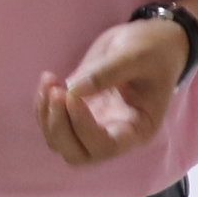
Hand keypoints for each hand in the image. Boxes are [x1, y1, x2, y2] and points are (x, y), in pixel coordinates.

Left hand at [39, 14, 191, 166]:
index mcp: (138, 129)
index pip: (105, 146)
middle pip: (77, 154)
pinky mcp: (80, 112)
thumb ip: (106, 72)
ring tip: (50, 80)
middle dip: (59, 127)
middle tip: (56, 91)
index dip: (82, 127)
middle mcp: (115, 135)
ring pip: (60, 142)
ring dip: (47, 116)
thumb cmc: (154, 50)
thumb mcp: (136, 55)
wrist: (153, 42)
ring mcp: (95, 125)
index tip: (70, 94)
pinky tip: (48, 80)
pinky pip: (54, 123)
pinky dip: (43, 106)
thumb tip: (72, 89)